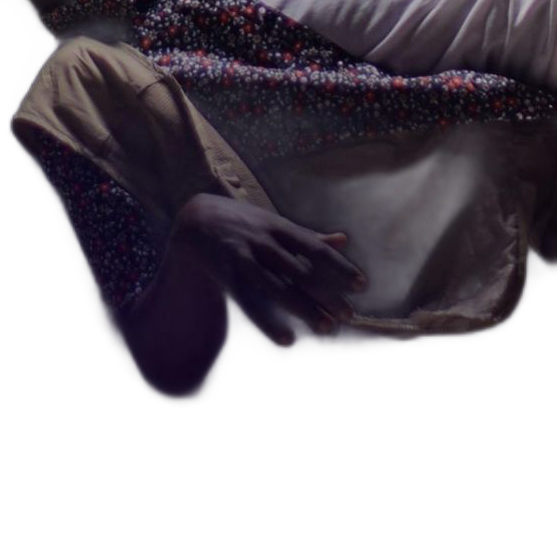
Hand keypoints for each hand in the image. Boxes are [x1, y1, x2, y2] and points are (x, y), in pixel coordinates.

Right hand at [172, 195, 367, 349]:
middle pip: (302, 271)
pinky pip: (250, 300)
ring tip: (327, 327)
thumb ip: (309, 236)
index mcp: (280, 227)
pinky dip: (269, 320)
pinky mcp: (226, 274)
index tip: (361, 285)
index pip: (316, 248)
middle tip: (349, 315)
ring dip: (304, 309)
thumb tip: (345, 239)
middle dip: (327, 294)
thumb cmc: (245, 223)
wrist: (195, 218)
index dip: (339, 267)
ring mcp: (244, 257)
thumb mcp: (276, 224)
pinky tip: (287, 338)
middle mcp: (265, 240)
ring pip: (278, 288)